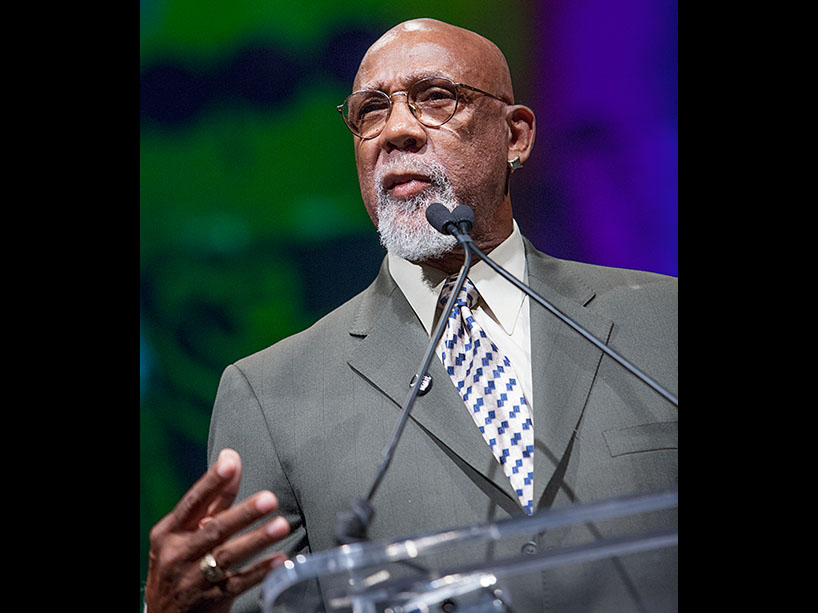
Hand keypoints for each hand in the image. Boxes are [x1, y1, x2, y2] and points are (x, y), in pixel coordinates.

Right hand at [145, 448, 290, 611]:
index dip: (211, 482)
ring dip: (256, 540)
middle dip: (243, 514)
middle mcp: (179, 554)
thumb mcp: (185, 531)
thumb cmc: (180, 561)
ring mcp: (194, 579)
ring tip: (281, 526)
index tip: (230, 464)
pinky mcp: (211, 600)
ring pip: (227, 556)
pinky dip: (260, 571)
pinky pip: (239, 584)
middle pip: (214, 530)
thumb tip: (231, 457)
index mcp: (170, 532)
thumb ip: (213, 497)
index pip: (193, 502)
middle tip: (269, 499)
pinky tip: (280, 559)